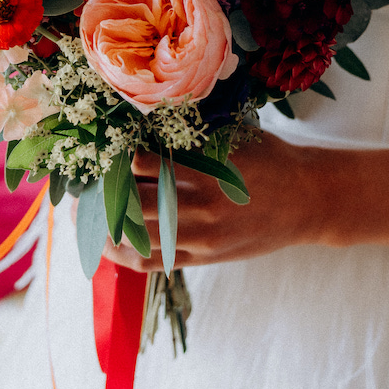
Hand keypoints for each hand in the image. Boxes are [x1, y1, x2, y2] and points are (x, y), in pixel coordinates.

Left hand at [102, 130, 346, 271]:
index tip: (98, 150)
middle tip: (79, 188)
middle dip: (100, 198)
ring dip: (105, 230)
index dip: (115, 158)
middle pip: (132, 205)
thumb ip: (194, 137)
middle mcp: (201, 207)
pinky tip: (109, 244)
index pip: (143, 165)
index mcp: (207, 171)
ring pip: (138, 239)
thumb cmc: (271, 159)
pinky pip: (155, 263)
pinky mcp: (205, 258)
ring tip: (84, 219)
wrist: (309, 201)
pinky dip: (126, 255)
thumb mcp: (235, 138)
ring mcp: (202, 237)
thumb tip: (146, 125)